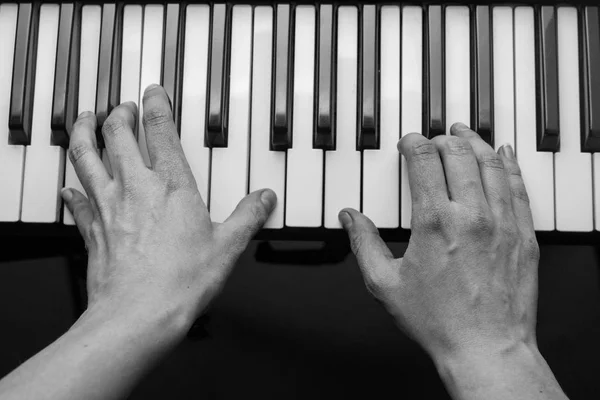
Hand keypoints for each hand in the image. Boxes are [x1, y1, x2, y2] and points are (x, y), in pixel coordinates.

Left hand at [63, 84, 275, 330]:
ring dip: (84, 134)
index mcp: (171, 186)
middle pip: (117, 135)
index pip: (159, 131)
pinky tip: (69, 186)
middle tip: (121, 106)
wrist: (139, 315)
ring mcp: (109, 207)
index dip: (155, 105)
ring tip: (85, 120)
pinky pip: (77, 202)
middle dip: (118, 114)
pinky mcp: (93, 231)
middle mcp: (135, 188)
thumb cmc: (181, 281)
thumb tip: (264, 199)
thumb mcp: (228, 247)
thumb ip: (247, 216)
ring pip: (86, 157)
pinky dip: (72, 189)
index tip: (152, 91)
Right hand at [339, 123, 567, 398]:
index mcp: (433, 222)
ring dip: (475, 143)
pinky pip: (518, 187)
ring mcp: (502, 222)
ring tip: (465, 134)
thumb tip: (350, 218)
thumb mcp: (385, 284)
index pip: (423, 160)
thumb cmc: (437, 321)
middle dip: (443, 139)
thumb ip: (363, 244)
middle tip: (435, 137)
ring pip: (490, 164)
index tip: (408, 141)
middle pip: (458, 154)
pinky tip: (503, 154)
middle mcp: (470, 214)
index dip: (413, 143)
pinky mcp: (523, 235)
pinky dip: (509, 165)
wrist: (486, 349)